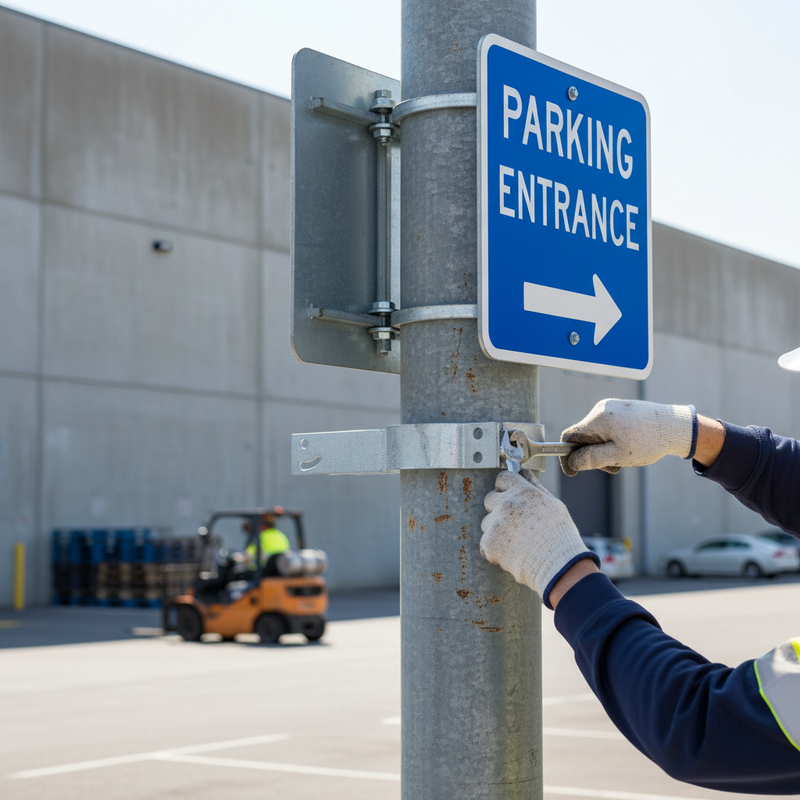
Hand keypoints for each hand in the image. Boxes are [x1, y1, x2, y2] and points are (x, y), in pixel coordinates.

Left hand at [480, 470, 597, 607]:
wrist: (558, 565)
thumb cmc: (560, 535)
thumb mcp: (553, 504)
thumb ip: (535, 487)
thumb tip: (524, 473)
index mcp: (523, 491)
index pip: (502, 479)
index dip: (506, 488)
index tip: (510, 496)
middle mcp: (507, 504)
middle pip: (490, 499)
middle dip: (498, 509)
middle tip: (514, 523)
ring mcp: (496, 523)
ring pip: (487, 523)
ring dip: (496, 530)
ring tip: (516, 542)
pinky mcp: (490, 543)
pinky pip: (485, 543)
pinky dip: (494, 550)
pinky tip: (511, 554)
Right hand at [560, 399, 695, 476]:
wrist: (675, 426)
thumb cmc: (647, 441)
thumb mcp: (618, 456)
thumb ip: (592, 459)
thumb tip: (572, 462)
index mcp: (597, 419)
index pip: (569, 436)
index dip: (567, 456)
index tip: (573, 472)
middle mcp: (600, 409)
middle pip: (583, 437)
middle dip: (593, 454)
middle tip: (613, 467)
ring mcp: (611, 407)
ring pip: (596, 434)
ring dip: (604, 449)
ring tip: (625, 457)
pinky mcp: (620, 409)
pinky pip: (607, 428)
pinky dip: (612, 441)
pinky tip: (629, 447)